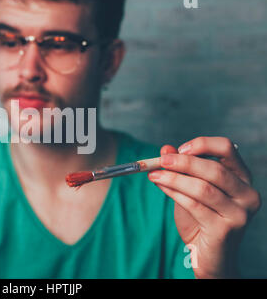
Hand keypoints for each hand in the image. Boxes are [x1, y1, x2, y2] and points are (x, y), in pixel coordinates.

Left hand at [147, 136, 260, 278]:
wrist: (208, 256)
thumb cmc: (200, 221)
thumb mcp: (189, 190)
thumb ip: (181, 170)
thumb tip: (165, 149)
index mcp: (242, 178)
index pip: (227, 148)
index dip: (202, 144)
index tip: (179, 149)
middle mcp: (247, 193)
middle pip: (215, 169)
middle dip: (183, 162)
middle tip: (161, 161)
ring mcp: (239, 213)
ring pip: (203, 188)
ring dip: (174, 179)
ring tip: (154, 175)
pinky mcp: (226, 229)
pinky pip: (195, 205)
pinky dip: (174, 193)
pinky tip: (161, 187)